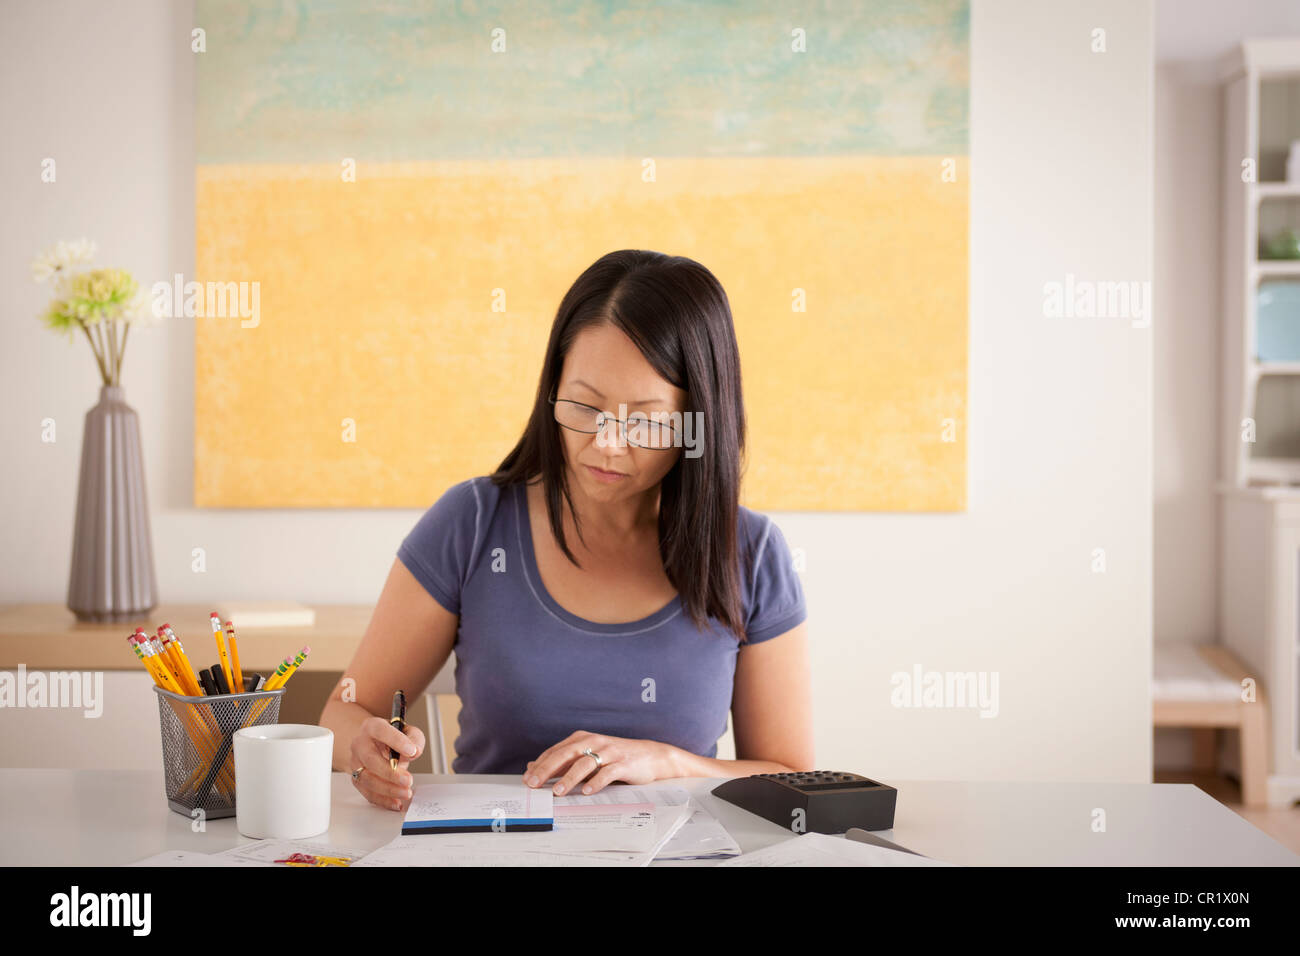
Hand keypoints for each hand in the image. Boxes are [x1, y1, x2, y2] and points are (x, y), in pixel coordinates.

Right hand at [349, 715, 425, 811]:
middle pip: (370, 759)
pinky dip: (383, 800)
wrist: (375, 746)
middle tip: (408, 780)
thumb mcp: (408, 732)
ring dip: (388, 789)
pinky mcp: (357, 779)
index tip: (412, 751)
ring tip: (406, 792)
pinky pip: (367, 792)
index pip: (380, 731)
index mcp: (372, 727)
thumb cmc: (392, 739)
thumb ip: (414, 739)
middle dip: (390, 773)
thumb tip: (415, 751)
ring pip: (367, 779)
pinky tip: (396, 802)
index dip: (396, 741)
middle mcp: (360, 744)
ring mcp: (356, 763)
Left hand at [522, 731, 678, 795]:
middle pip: (566, 754)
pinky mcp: (623, 763)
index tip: (527, 779)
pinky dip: (596, 782)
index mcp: (582, 738)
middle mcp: (594, 742)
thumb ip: (562, 762)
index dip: (540, 765)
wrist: (649, 756)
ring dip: (569, 778)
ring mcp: (609, 751)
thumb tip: (532, 767)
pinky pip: (607, 772)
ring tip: (557, 791)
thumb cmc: (614, 757)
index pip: (556, 751)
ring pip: (585, 764)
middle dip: (548, 769)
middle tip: (534, 784)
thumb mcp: (587, 757)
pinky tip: (586, 791)